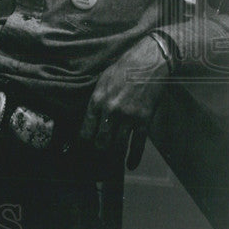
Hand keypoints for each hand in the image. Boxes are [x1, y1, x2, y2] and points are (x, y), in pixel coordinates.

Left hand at [79, 36, 169, 168]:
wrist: (148, 63)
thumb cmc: (123, 69)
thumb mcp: (102, 81)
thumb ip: (96, 100)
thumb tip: (90, 117)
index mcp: (97, 100)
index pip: (85, 129)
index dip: (82, 143)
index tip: (80, 149)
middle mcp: (110, 111)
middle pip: (100, 141)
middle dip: (97, 151)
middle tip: (96, 156)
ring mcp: (128, 117)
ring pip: (117, 145)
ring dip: (113, 155)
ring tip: (110, 160)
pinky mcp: (144, 120)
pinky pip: (138, 144)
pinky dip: (134, 157)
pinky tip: (130, 165)